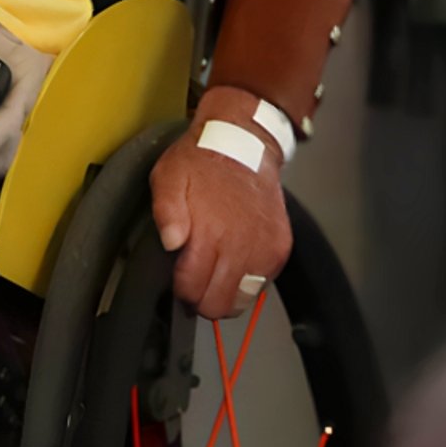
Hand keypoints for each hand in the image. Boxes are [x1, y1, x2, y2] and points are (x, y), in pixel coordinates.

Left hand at [149, 89, 294, 320]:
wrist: (244, 142)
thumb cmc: (202, 160)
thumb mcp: (168, 178)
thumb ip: (166, 213)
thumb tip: (170, 243)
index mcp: (210, 232)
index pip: (193, 288)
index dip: (180, 291)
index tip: (177, 281)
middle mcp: (241, 246)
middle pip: (218, 304)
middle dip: (200, 299)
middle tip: (192, 284)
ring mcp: (264, 250)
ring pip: (241, 301)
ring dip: (224, 296)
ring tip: (212, 278)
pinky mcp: (279, 248)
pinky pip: (261, 285)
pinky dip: (246, 283)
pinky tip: (232, 265)